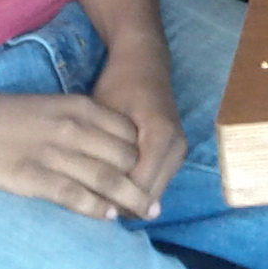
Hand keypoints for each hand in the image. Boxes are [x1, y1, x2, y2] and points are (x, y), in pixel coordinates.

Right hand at [0, 77, 159, 219]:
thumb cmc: (7, 117)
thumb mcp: (54, 108)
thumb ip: (82, 124)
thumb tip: (108, 148)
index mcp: (79, 107)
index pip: (128, 133)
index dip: (144, 156)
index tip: (150, 175)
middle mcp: (73, 127)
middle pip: (124, 157)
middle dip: (141, 180)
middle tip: (150, 201)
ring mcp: (53, 151)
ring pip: (105, 177)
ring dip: (128, 198)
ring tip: (142, 213)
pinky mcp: (31, 175)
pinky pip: (73, 194)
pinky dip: (95, 207)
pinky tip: (108, 217)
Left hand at [88, 40, 186, 211]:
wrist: (144, 63)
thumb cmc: (119, 85)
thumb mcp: (105, 115)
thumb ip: (103, 151)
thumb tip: (93, 190)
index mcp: (161, 135)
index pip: (138, 185)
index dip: (112, 198)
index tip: (87, 201)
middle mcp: (177, 147)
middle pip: (150, 196)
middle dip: (121, 204)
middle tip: (91, 205)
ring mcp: (180, 151)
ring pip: (154, 194)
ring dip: (130, 200)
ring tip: (101, 198)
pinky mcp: (176, 154)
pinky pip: (157, 183)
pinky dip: (137, 190)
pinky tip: (115, 188)